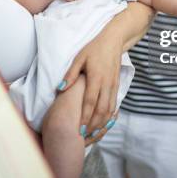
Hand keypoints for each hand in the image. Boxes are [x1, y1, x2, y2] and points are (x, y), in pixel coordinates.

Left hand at [59, 27, 121, 142]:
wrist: (114, 42)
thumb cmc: (94, 49)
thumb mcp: (79, 58)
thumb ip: (70, 75)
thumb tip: (60, 89)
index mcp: (95, 78)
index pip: (90, 102)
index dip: (84, 117)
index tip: (79, 129)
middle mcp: (106, 84)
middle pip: (101, 110)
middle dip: (93, 125)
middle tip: (84, 135)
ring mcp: (113, 86)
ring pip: (109, 110)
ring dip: (101, 123)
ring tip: (92, 132)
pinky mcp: (117, 86)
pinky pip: (114, 104)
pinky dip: (109, 116)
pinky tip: (103, 122)